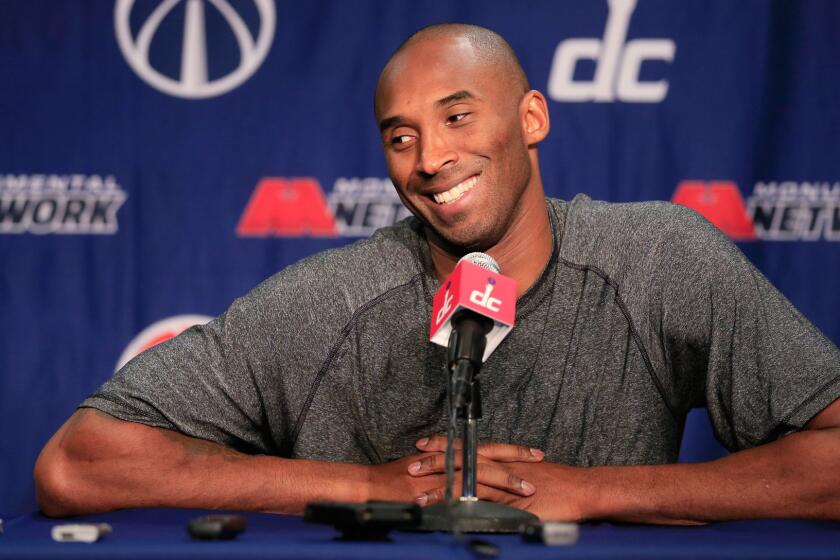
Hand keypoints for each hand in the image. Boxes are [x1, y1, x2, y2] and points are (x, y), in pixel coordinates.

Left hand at [409, 435, 590, 519]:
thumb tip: (490, 485)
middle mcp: (500, 465)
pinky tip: (447, 513)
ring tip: (418, 495)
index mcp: (502, 458)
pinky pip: (481, 502)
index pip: (467, 447)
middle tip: (410, 464)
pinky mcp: (508, 501)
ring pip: (465, 481)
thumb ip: (506, 479)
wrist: (582, 490)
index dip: (444, 445)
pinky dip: (462, 506)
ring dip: (440, 488)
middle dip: (434, 462)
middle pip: (460, 459)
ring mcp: (503, 483)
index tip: (424, 444)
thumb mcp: (526, 478)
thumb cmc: (560, 484)